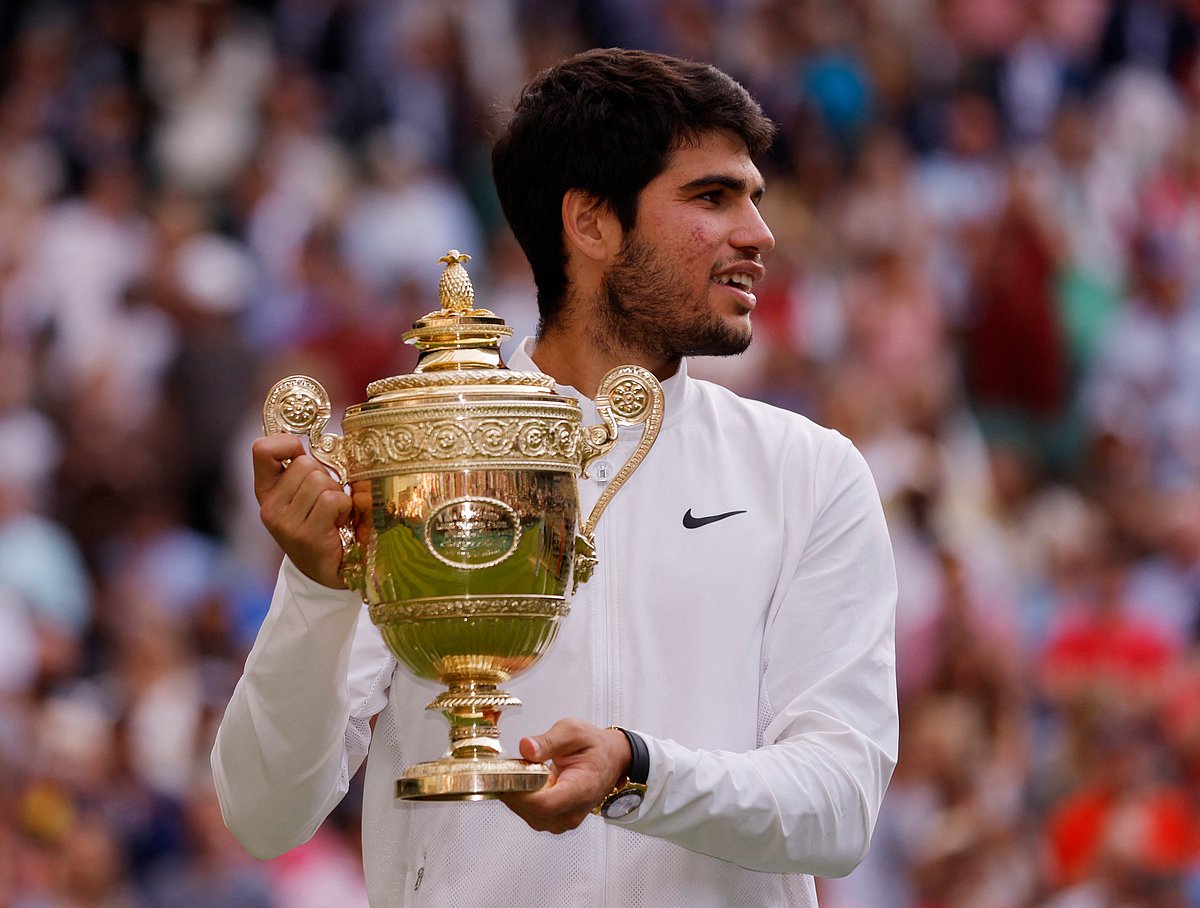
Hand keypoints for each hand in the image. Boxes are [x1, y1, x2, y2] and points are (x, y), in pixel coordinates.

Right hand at [252, 433, 352, 588]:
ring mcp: (285, 522)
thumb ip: (304, 469)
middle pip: (305, 463)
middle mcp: (269, 507)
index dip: (287, 443)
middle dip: (326, 477)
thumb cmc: (322, 525)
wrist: (327, 572)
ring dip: (338, 494)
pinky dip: (344, 508)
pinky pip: (332, 499)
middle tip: (327, 501)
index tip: (301, 454)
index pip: (262, 449)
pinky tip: (339, 523)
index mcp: (265, 491)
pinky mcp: (305, 535)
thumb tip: (321, 440)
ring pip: (320, 480)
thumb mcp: (305, 495)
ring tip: (334, 514)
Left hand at [500, 719, 630, 832]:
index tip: (506, 771)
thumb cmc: (595, 748)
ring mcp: (562, 821)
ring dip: (515, 790)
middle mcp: (572, 813)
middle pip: (530, 809)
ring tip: (520, 768)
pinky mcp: (552, 821)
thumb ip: (548, 741)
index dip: (519, 789)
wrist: (610, 760)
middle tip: (508, 762)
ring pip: (524, 812)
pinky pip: (526, 812)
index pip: (544, 804)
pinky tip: (523, 779)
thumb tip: (526, 747)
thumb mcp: (573, 732)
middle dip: (513, 785)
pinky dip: (519, 795)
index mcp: (581, 790)